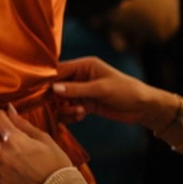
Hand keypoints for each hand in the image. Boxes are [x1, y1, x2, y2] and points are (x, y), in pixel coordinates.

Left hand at [0, 108, 73, 183]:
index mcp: (13, 138)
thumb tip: (9, 109)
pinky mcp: (0, 179)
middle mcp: (1, 151)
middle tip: (10, 133)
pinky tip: (9, 162)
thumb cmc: (55, 160)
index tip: (8, 118)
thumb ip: (23, 123)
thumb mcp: (43, 138)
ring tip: (10, 149)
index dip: (2, 115)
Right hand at [51, 56, 173, 130]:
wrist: (143, 107)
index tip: (39, 93)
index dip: (49, 81)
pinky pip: (69, 110)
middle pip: (57, 87)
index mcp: (84, 66)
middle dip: (57, 99)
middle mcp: (80, 77)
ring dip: (66, 109)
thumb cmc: (125, 91)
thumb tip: (54, 89)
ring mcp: (82, 92)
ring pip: (62, 101)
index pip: (59, 70)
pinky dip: (71, 115)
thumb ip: (77, 89)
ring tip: (79, 113)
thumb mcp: (101, 89)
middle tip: (63, 107)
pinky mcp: (85, 104)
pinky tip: (80, 117)